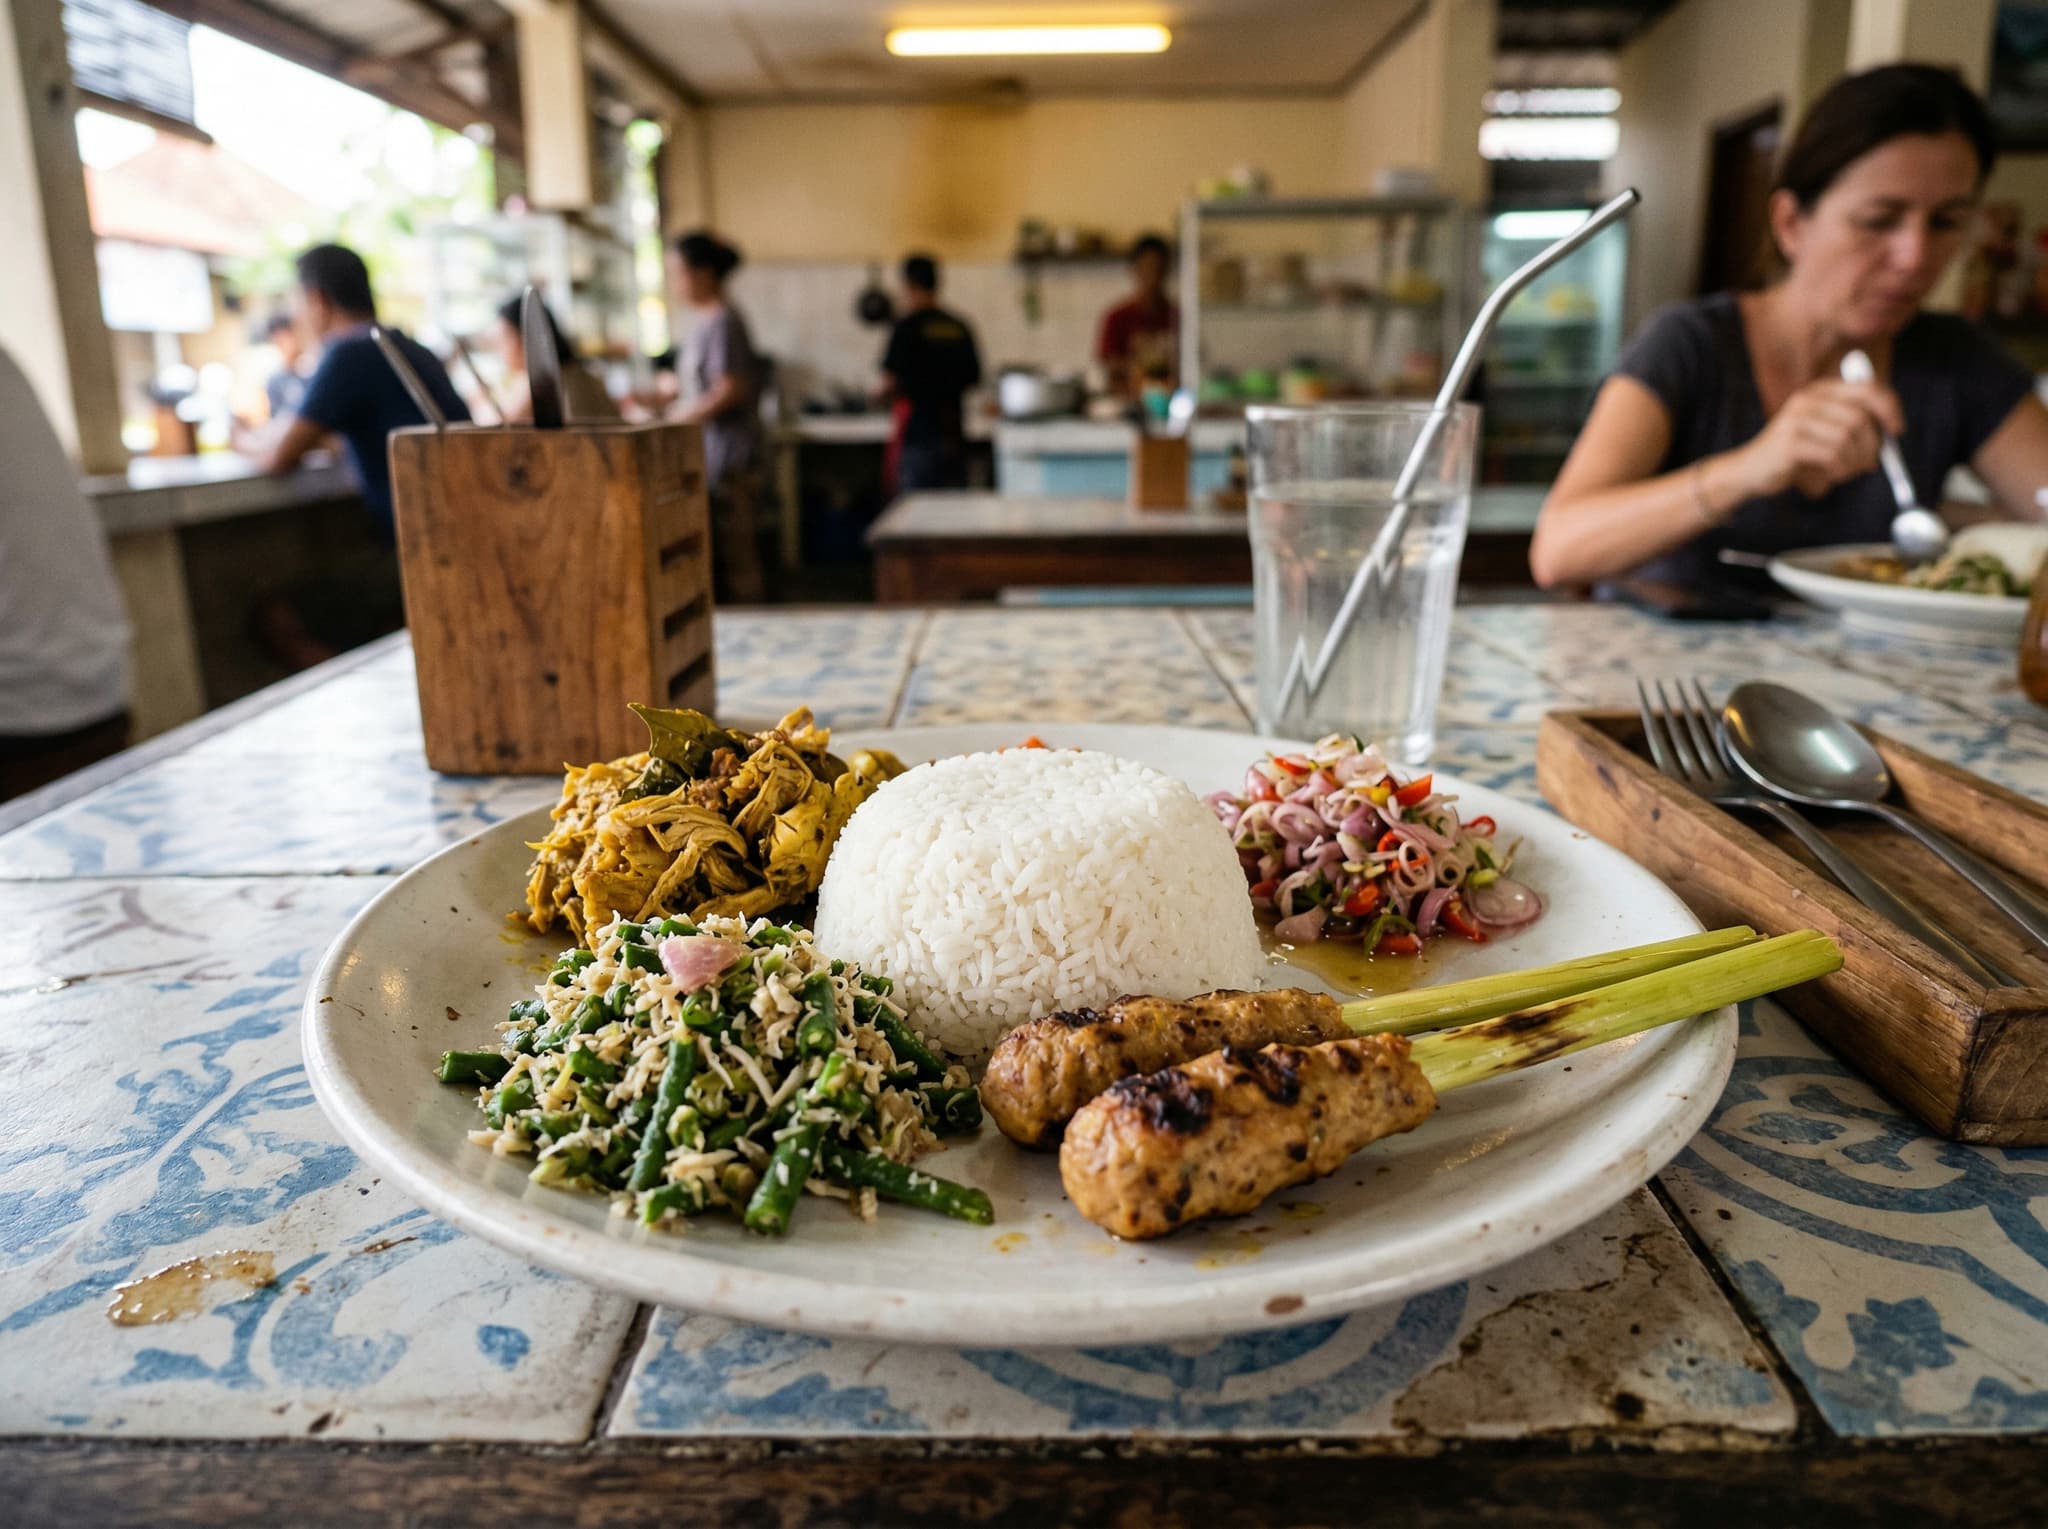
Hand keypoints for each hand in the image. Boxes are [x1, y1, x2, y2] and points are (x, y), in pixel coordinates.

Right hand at [1733, 378, 1904, 501]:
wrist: (1749, 471)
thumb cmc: (1792, 454)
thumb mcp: (1822, 430)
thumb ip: (1852, 422)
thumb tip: (1891, 429)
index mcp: (1819, 391)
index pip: (1867, 389)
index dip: (1889, 408)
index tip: (1897, 430)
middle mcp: (1807, 400)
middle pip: (1860, 417)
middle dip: (1873, 445)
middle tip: (1871, 463)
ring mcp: (1796, 420)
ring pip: (1847, 438)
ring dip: (1855, 462)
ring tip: (1846, 473)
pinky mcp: (1789, 443)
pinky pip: (1831, 455)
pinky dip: (1839, 470)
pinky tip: (1831, 477)